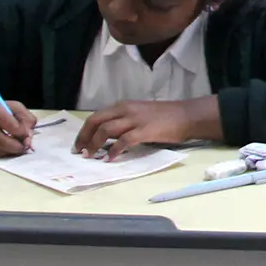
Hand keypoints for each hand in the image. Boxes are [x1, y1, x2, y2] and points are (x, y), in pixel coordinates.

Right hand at [0, 97, 38, 155]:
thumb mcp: (9, 106)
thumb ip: (24, 116)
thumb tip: (29, 134)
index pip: (12, 126)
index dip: (23, 133)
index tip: (27, 134)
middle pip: (3, 142)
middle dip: (18, 147)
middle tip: (24, 146)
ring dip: (10, 151)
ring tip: (13, 145)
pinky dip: (0, 153)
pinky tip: (1, 146)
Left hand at [77, 98, 209, 157]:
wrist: (186, 116)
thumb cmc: (164, 117)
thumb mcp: (139, 114)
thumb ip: (123, 122)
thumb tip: (107, 138)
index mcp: (123, 106)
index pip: (96, 116)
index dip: (84, 131)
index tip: (79, 144)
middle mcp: (125, 110)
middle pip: (96, 121)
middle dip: (84, 137)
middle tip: (80, 151)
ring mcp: (134, 120)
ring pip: (106, 130)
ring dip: (95, 144)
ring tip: (91, 156)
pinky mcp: (144, 131)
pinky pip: (123, 141)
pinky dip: (114, 151)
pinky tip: (110, 159)